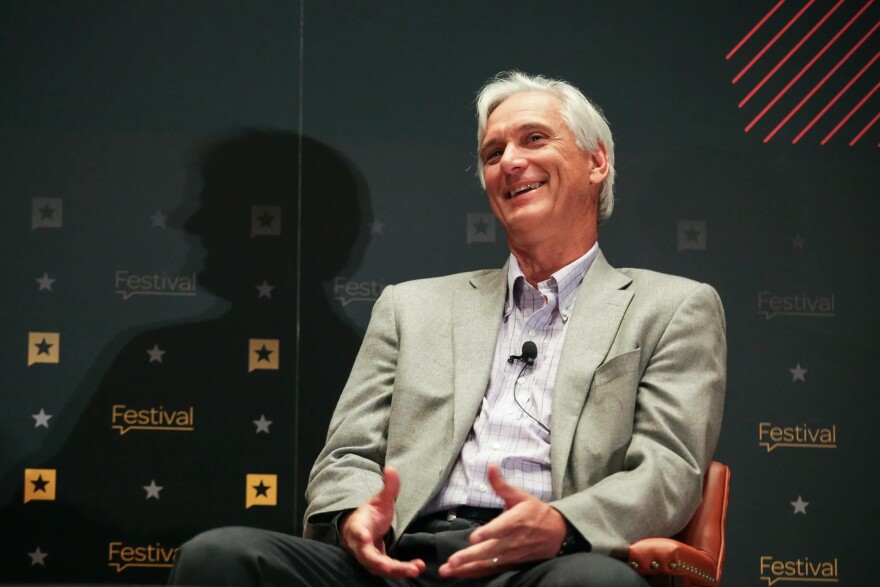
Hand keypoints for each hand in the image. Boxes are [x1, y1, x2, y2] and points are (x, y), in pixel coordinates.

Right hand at [339, 466, 425, 578]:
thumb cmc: (370, 515)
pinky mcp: (377, 565)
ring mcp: (368, 558)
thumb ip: (388, 488)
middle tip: (406, 567)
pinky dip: (401, 571)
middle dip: (387, 565)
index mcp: (358, 528)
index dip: (360, 538)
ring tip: (416, 568)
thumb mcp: (380, 500)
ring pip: (379, 569)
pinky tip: (417, 568)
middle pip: (370, 559)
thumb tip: (391, 468)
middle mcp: (360, 547)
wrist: (362, 529)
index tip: (365, 539)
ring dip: (398, 571)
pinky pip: (388, 571)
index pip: (357, 534)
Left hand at [438, 464, 567, 578]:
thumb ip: (501, 484)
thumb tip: (490, 465)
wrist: (557, 534)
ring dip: (467, 568)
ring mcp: (510, 555)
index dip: (488, 533)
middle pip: (490, 550)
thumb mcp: (520, 495)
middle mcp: (512, 541)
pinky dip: (473, 573)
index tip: (474, 537)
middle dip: (470, 556)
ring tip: (449, 570)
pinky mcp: (509, 564)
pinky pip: (489, 571)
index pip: (501, 528)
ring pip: (487, 563)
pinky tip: (458, 574)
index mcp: (516, 521)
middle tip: (453, 560)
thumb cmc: (535, 512)